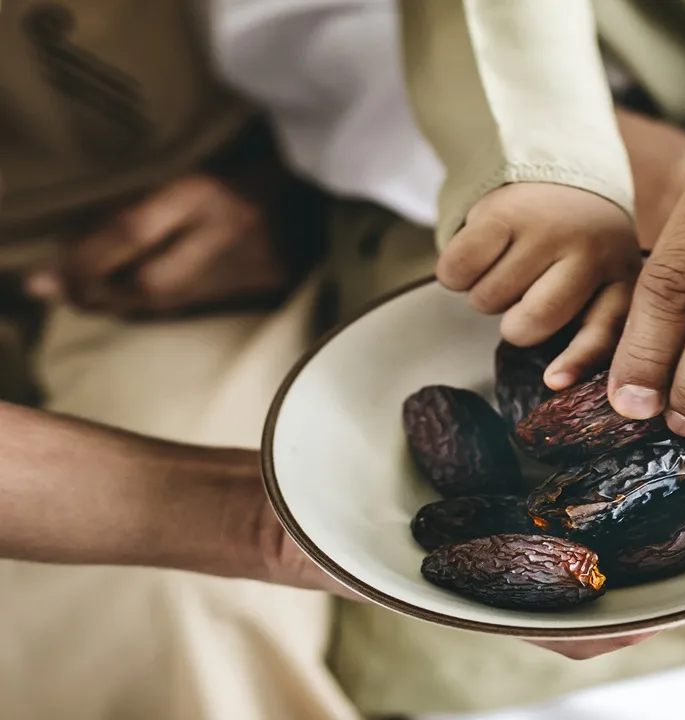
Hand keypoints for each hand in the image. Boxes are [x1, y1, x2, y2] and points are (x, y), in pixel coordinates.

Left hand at [27, 173, 295, 315]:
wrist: (330, 183)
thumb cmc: (255, 159)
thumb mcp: (199, 162)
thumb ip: (153, 193)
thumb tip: (80, 236)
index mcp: (206, 190)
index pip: (132, 231)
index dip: (83, 259)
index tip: (43, 276)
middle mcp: (227, 231)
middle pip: (149, 281)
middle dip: (98, 293)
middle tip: (58, 294)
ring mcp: (253, 263)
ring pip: (171, 299)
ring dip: (121, 303)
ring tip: (84, 298)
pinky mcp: (270, 284)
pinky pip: (200, 301)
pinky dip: (159, 303)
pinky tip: (133, 300)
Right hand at [436, 183, 641, 389]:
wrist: (558, 170)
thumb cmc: (577, 247)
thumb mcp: (602, 283)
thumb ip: (592, 326)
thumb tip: (557, 382)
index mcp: (621, 278)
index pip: (601, 330)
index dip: (577, 361)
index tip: (553, 382)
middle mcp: (590, 251)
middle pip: (531, 322)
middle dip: (514, 324)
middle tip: (523, 298)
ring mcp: (546, 229)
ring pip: (488, 300)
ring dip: (485, 294)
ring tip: (509, 265)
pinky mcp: (501, 212)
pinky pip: (457, 272)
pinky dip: (457, 274)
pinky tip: (480, 255)